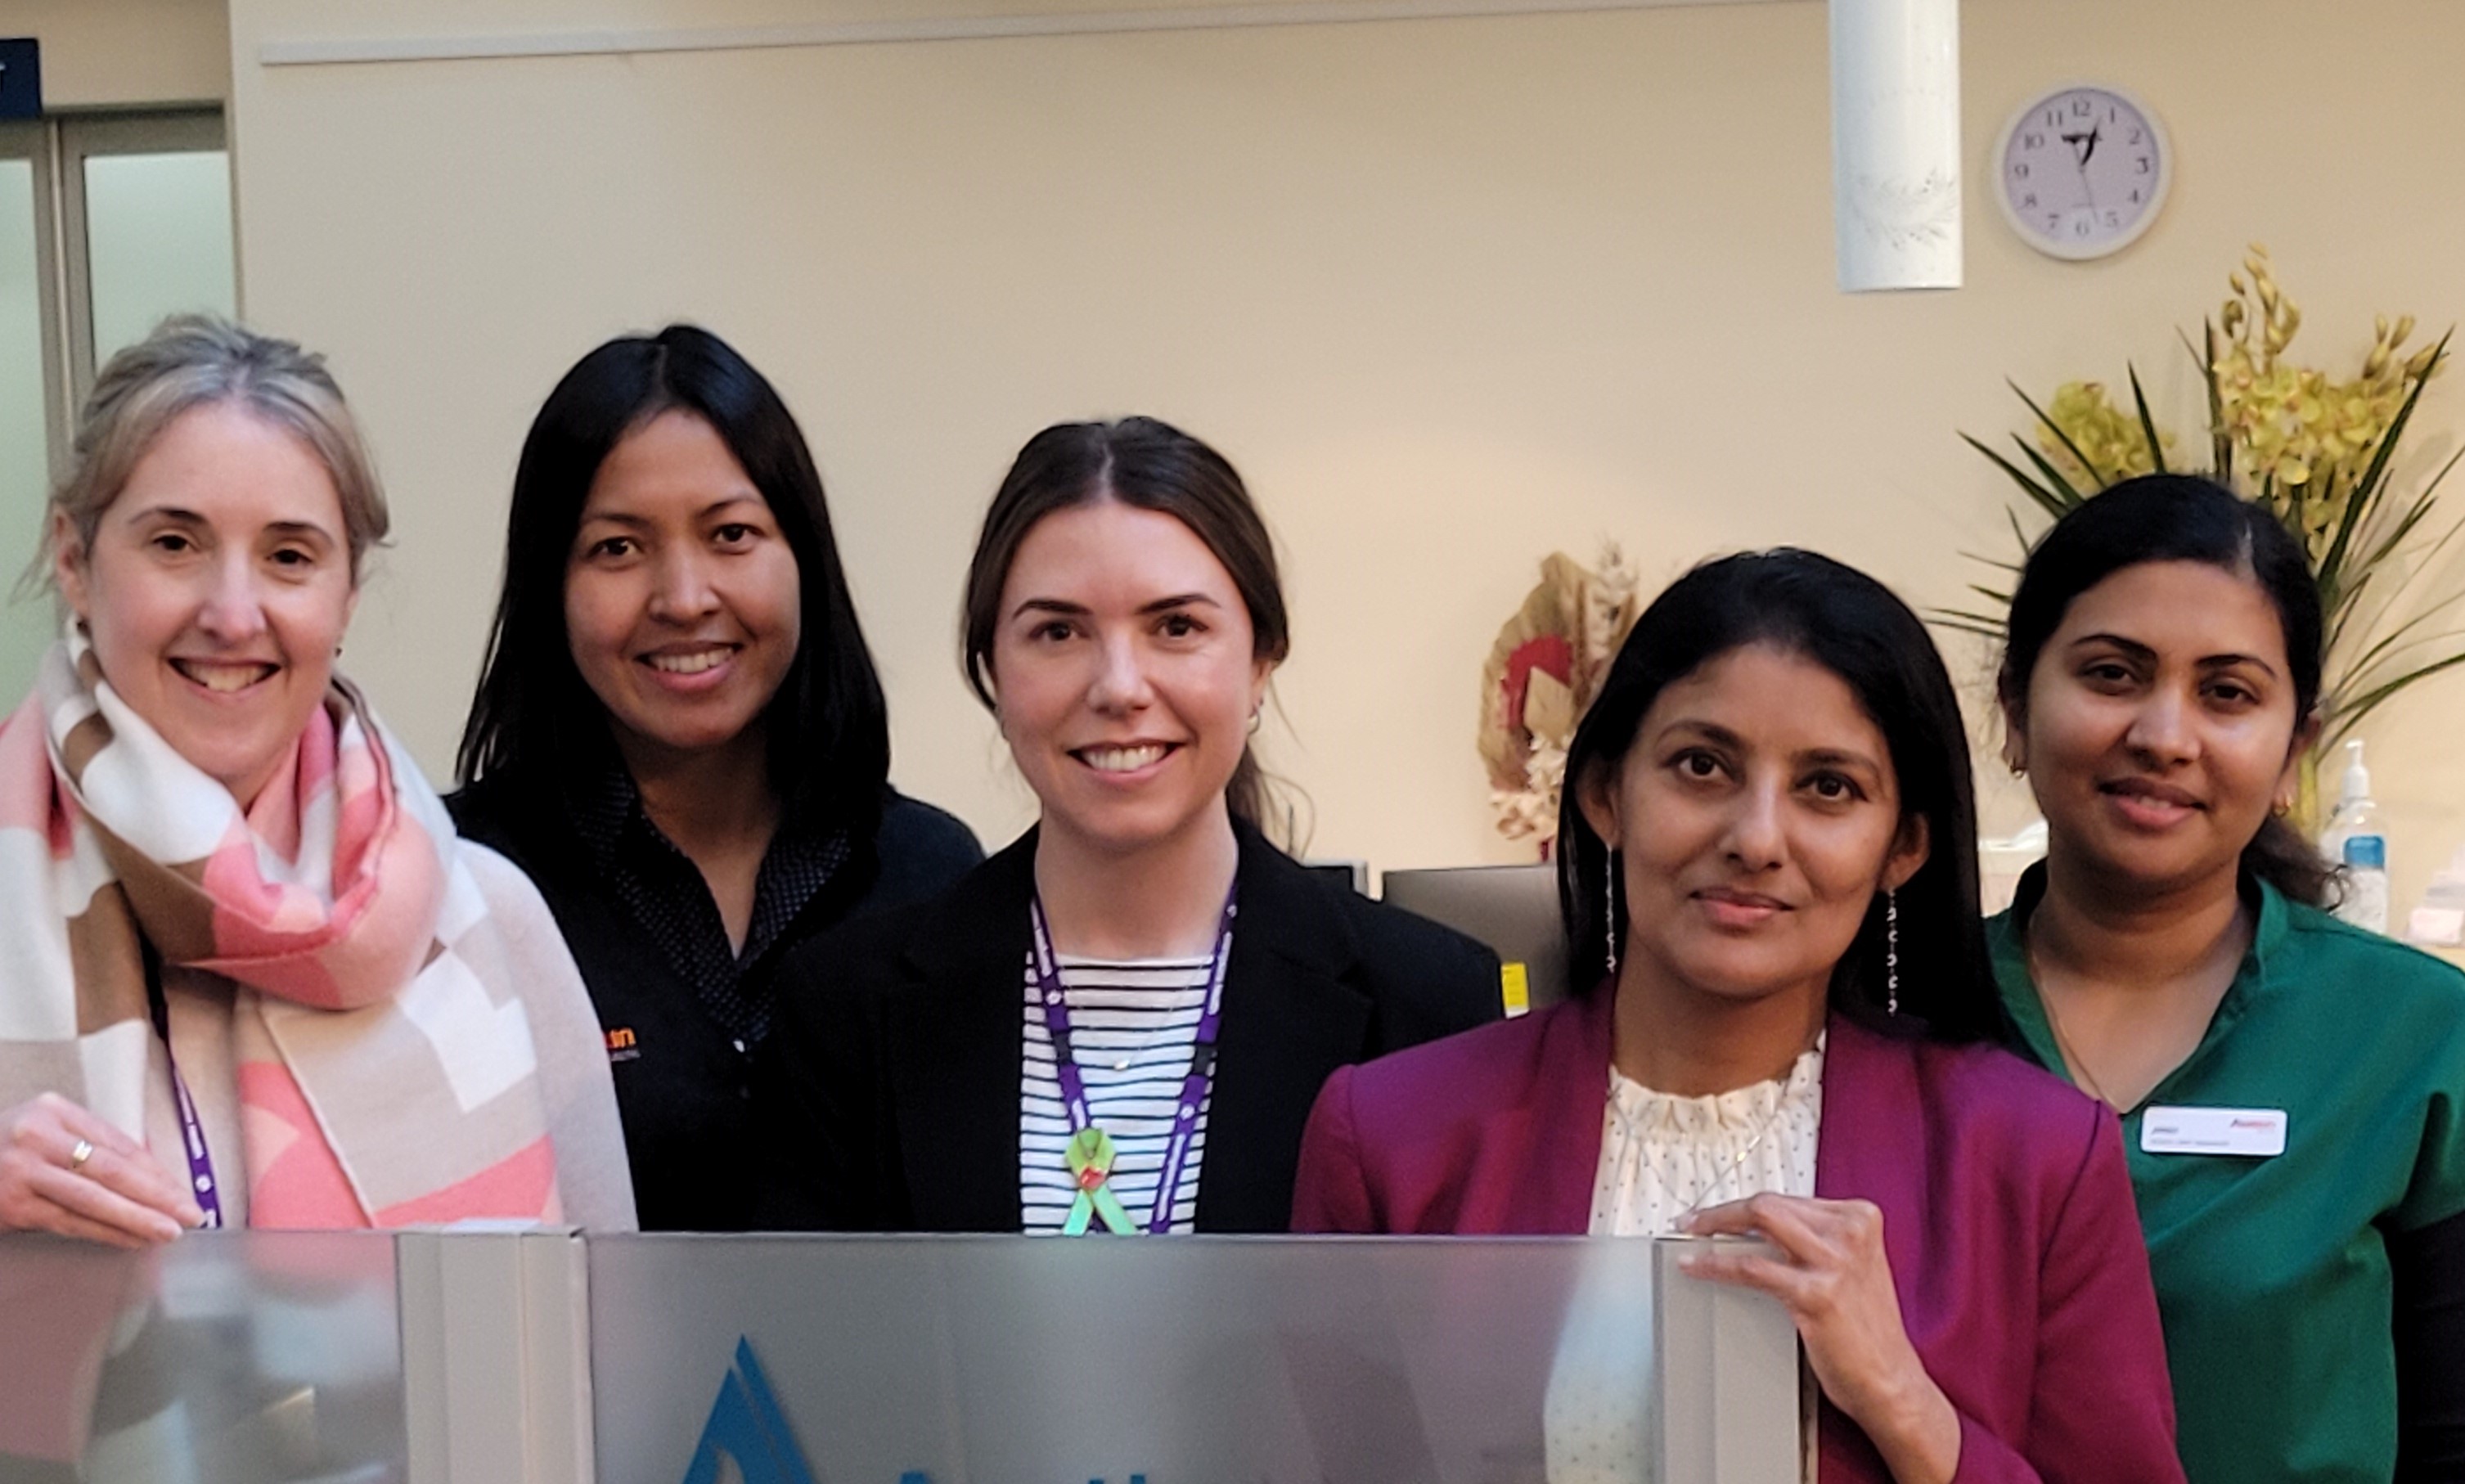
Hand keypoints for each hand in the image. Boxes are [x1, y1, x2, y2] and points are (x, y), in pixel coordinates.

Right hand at [0, 1093, 202, 1246]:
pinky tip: (131, 1241)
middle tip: (192, 1214)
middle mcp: (38, 1135)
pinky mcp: (13, 1204)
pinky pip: (69, 1221)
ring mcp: (22, 1170)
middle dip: (157, 1194)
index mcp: (53, 1111)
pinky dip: (105, 1232)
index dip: (156, 1171)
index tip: (184, 1191)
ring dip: (137, 1218)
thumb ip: (86, 1149)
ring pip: (94, 1197)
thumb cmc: (3, 1154)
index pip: (118, 1144)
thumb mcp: (41, 1135)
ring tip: (169, 1231)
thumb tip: (150, 1179)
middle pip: (112, 1168)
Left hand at [1680, 1193, 1959, 1483]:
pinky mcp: (1816, 1294)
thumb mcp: (1849, 1266)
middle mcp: (1850, 1233)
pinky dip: (1715, 1264)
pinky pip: (1751, 1268)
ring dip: (1714, 1225)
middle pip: (1770, 1203)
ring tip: (1691, 1234)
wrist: (1889, 1378)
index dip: (1747, 1204)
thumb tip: (1758, 1226)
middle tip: (1694, 1220)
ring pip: (1759, 1221)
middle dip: (1724, 1209)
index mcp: (1860, 1218)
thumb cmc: (1866, 1328)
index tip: (1722, 1211)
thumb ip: (1815, 1240)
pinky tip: (1696, 1265)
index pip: (1788, 1198)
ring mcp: (1835, 1261)